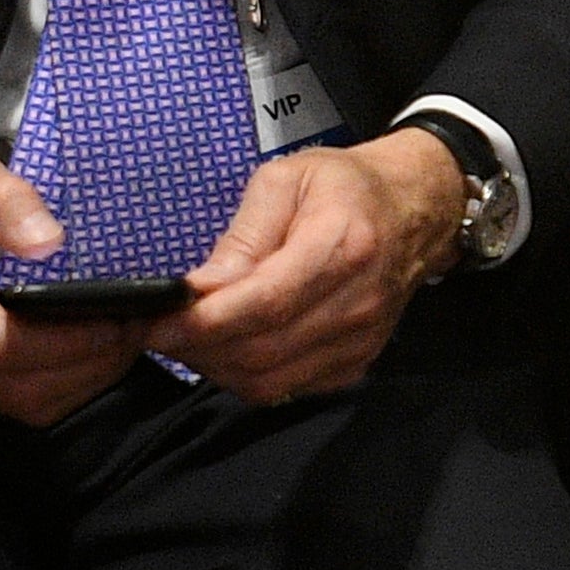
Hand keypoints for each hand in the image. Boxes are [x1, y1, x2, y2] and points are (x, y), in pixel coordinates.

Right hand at [0, 147, 153, 424]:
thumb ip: (5, 198)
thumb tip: (51, 241)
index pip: (6, 346)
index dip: (73, 342)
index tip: (124, 317)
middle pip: (24, 386)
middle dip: (94, 363)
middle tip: (141, 325)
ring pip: (25, 404)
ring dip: (84, 379)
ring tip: (122, 338)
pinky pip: (13, 404)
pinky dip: (60, 386)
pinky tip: (86, 352)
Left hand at [143, 129, 458, 401]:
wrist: (415, 211)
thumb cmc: (346, 187)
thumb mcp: (285, 181)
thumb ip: (241, 237)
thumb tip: (196, 291)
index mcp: (342, 246)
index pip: (265, 303)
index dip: (203, 322)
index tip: (154, 323)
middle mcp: (357, 303)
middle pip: (261, 350)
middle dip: (197, 347)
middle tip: (156, 329)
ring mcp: (361, 340)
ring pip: (269, 380)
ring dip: (216, 366)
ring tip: (188, 337)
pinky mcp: (356, 363)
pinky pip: (287, 388)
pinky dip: (245, 375)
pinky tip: (228, 346)